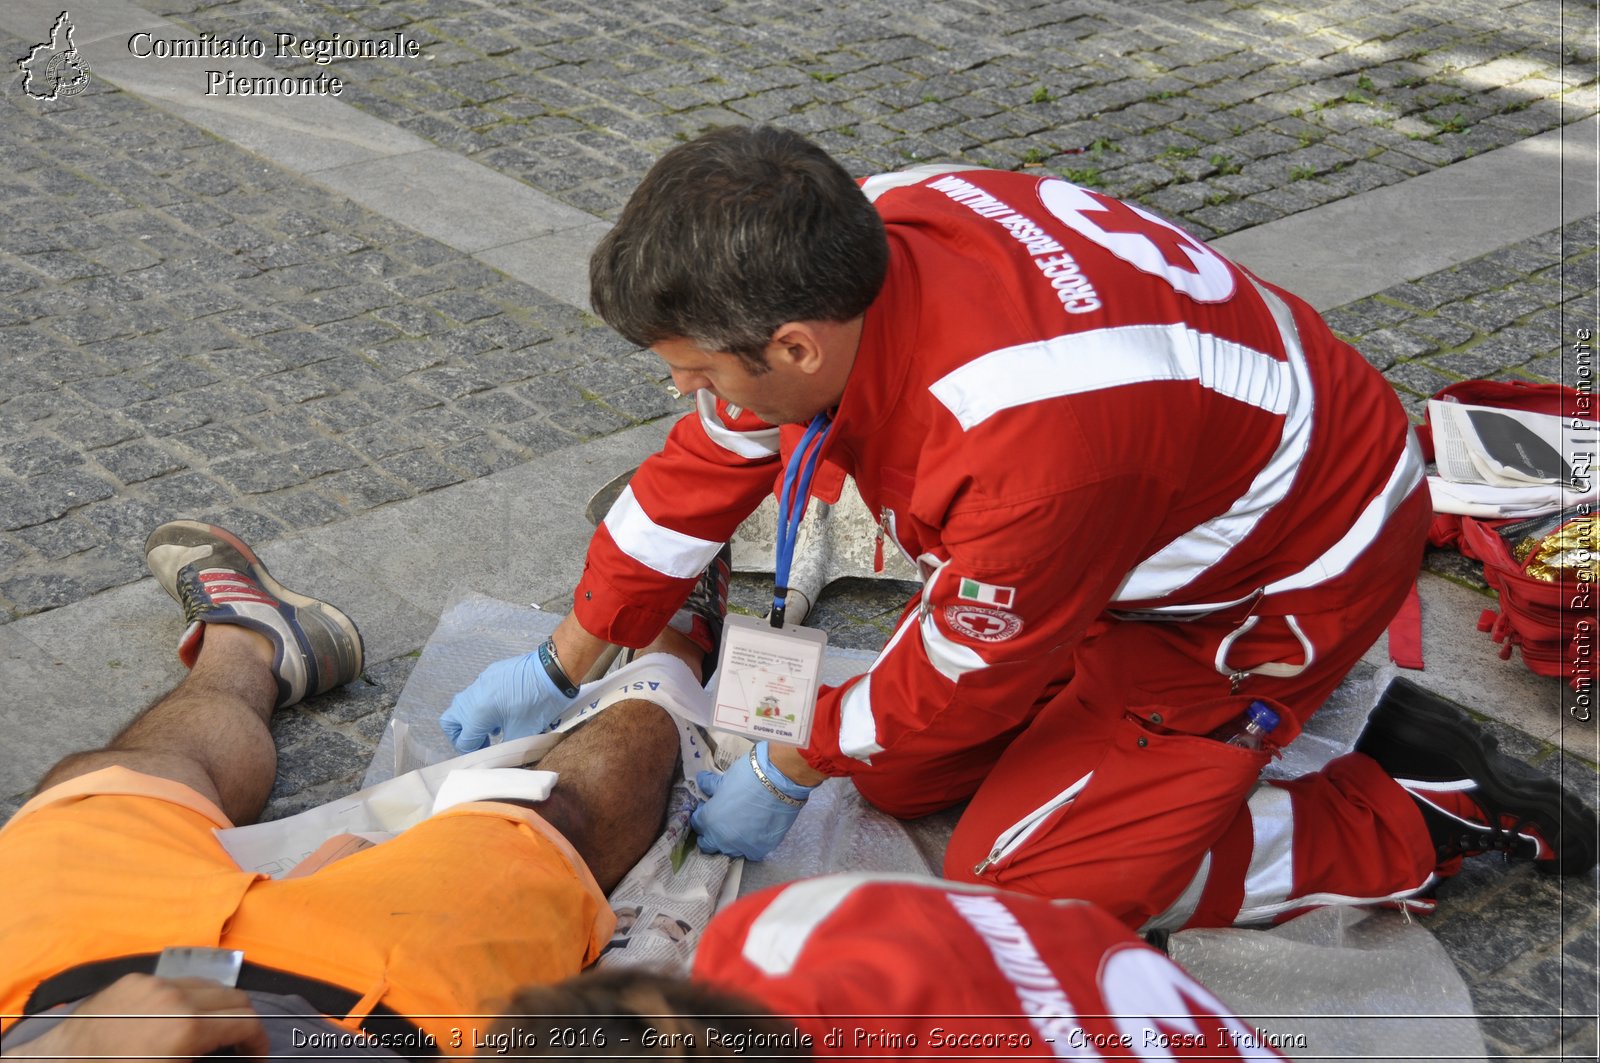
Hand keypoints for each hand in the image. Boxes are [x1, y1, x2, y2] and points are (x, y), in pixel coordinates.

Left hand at [9, 973, 266, 1061]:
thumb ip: (204, 1060)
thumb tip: (233, 1055)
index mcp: (188, 1028)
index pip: (246, 1022)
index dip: (259, 1041)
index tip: (257, 1056)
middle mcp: (178, 996)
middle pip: (234, 997)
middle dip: (244, 1021)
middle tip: (239, 1045)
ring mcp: (155, 983)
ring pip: (208, 984)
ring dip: (218, 1006)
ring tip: (210, 1029)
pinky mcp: (135, 978)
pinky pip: (175, 981)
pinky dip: (187, 997)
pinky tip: (175, 1016)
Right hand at [440, 650, 575, 752]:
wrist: (553, 672)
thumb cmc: (538, 704)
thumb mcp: (522, 733)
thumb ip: (504, 747)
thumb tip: (501, 757)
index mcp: (477, 713)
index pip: (463, 740)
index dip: (472, 752)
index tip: (485, 756)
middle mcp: (473, 696)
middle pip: (451, 721)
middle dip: (461, 736)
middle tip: (480, 743)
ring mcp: (480, 682)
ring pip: (463, 706)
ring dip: (472, 721)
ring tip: (494, 730)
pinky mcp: (490, 673)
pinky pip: (477, 693)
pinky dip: (482, 706)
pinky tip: (502, 711)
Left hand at [691, 742, 817, 859]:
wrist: (779, 783)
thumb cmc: (747, 778)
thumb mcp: (724, 779)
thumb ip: (710, 785)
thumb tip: (702, 781)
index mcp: (709, 820)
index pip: (697, 824)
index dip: (702, 814)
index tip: (708, 807)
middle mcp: (721, 839)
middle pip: (707, 845)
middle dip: (709, 834)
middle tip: (719, 821)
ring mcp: (740, 847)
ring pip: (728, 851)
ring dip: (729, 841)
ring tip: (739, 826)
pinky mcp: (759, 850)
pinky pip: (749, 853)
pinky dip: (749, 845)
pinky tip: (754, 833)